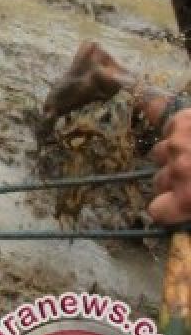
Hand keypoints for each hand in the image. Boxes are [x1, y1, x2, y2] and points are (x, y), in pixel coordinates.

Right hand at [149, 109, 190, 224]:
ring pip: (161, 152)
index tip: (176, 208)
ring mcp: (177, 142)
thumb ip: (190, 206)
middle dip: (174, 181)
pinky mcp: (183, 119)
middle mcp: (177, 171)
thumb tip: (184, 231)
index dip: (166, 210)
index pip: (157, 211)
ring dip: (175, 153)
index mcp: (188, 198)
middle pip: (158, 181)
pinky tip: (147, 103)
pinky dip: (155, 110)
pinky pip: (157, 111)